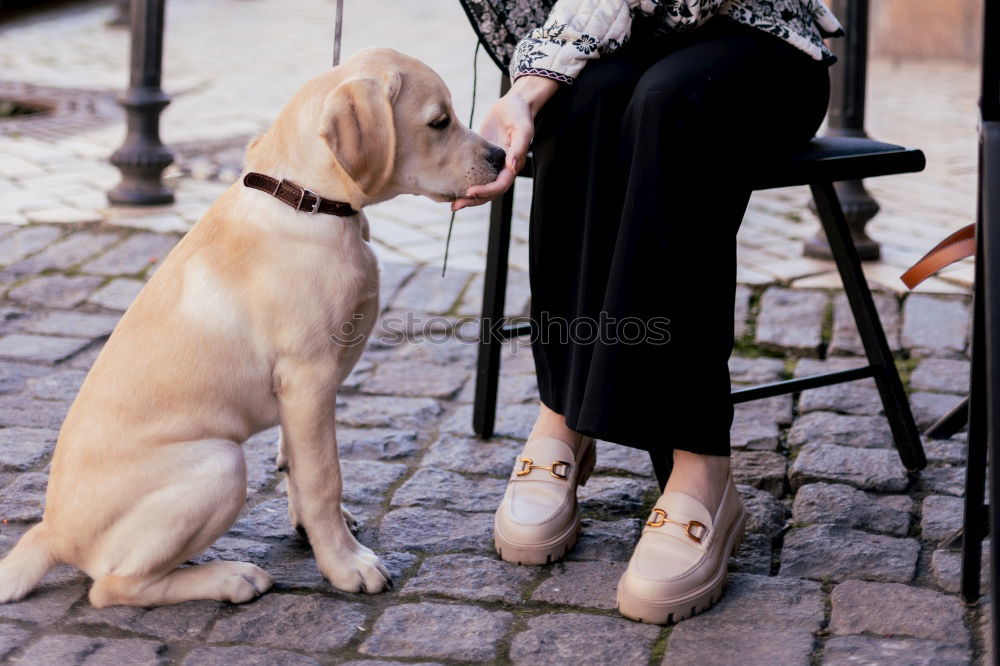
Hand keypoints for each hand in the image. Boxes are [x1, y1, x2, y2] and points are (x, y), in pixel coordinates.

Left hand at [451, 76, 559, 210]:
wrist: (515, 103)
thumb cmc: (520, 113)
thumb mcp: (522, 128)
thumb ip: (519, 147)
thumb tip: (512, 167)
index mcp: (514, 165)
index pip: (500, 186)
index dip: (486, 191)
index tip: (470, 191)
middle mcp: (505, 170)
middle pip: (490, 193)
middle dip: (473, 200)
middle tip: (455, 206)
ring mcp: (494, 166)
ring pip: (482, 188)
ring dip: (468, 198)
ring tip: (452, 204)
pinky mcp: (484, 160)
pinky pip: (475, 176)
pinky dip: (465, 184)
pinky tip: (452, 186)